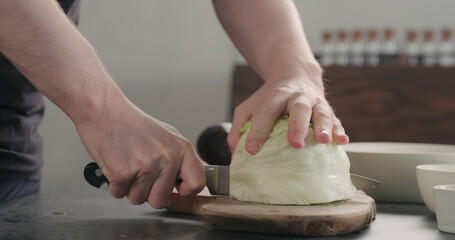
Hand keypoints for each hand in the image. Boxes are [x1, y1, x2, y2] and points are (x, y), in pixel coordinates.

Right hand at [74, 98, 204, 207]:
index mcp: (181, 148)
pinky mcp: (122, 173)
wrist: (105, 111)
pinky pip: (118, 194)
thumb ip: (180, 159)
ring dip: (129, 188)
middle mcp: (167, 158)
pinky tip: (116, 164)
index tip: (177, 189)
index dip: (186, 191)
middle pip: (161, 200)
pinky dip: (114, 184)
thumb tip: (186, 183)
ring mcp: (145, 166)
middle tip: (140, 172)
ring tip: (127, 164)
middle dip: (148, 192)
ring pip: (138, 199)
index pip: (197, 183)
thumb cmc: (133, 124)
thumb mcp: (167, 136)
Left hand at [228, 76, 348, 154]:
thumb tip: (233, 152)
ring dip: (323, 126)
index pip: (266, 112)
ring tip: (323, 140)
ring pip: (322, 113)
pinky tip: (341, 141)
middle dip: (298, 126)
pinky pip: (336, 120)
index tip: (251, 150)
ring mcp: (315, 103)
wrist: (296, 75)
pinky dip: (339, 130)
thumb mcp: (250, 106)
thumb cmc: (271, 98)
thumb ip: (239, 126)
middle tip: (295, 143)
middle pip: (299, 109)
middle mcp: (298, 97)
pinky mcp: (328, 111)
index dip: (258, 131)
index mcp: (276, 96)